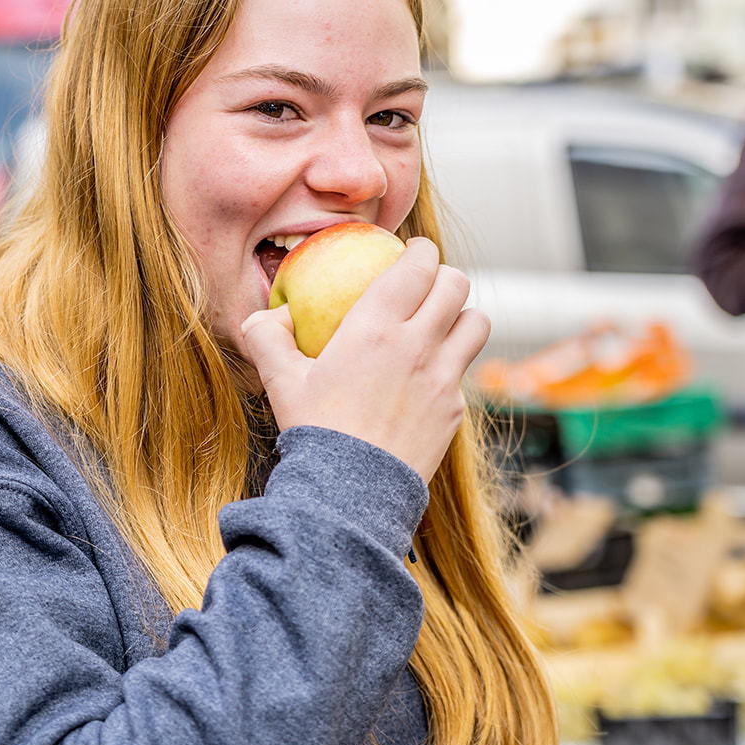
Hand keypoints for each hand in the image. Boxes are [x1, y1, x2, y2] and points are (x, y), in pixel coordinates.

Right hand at [239, 237, 489, 483]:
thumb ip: (267, 336)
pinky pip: (465, 371)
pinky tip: (429, 378)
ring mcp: (443, 377)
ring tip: (443, 324)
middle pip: (456, 284)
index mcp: (375, 326)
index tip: (413, 252)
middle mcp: (418, 344)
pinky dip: (452, 364)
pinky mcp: (454, 409)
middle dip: (445, 275)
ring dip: (462, 315)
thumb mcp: (280, 380)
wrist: (348, 494)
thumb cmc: (313, 431)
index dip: (421, 250)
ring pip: (477, 322)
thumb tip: (270, 314)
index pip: (418, 265)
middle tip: (429, 283)